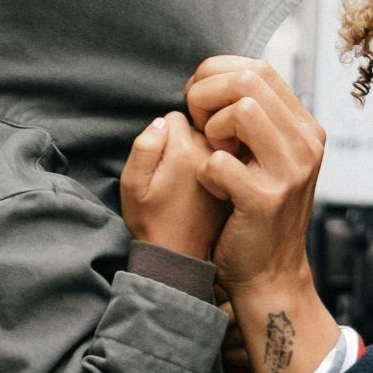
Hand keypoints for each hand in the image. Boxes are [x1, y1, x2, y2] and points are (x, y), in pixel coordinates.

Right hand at [120, 112, 227, 259]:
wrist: (179, 255)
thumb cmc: (150, 219)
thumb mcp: (133, 184)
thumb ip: (144, 146)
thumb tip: (163, 121)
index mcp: (184, 149)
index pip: (175, 116)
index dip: (163, 135)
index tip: (161, 161)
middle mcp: (211, 152)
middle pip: (199, 125)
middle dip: (185, 139)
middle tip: (175, 172)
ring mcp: (229, 165)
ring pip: (215, 140)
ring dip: (203, 152)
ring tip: (190, 182)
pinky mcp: (240, 178)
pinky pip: (228, 157)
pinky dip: (219, 165)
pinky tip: (208, 187)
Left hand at [187, 57, 339, 372]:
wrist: (269, 274)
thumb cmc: (255, 211)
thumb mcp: (268, 157)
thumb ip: (256, 118)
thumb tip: (221, 76)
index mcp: (306, 128)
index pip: (259, 68)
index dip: (217, 75)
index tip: (200, 102)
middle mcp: (306, 145)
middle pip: (248, 80)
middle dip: (207, 95)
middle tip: (198, 125)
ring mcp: (290, 172)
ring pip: (240, 110)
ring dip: (210, 129)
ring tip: (211, 153)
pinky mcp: (265, 199)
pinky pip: (219, 161)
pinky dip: (205, 172)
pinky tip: (215, 187)